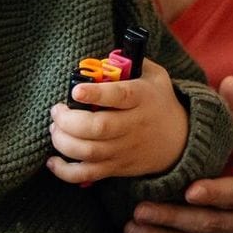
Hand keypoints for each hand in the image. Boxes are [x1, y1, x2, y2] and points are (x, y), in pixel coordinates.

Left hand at [47, 58, 188, 182]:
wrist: (180, 140)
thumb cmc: (159, 101)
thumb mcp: (154, 76)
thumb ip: (129, 63)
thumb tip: (99, 59)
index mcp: (142, 98)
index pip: (119, 96)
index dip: (95, 95)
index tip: (75, 91)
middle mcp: (133, 125)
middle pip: (98, 127)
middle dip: (69, 120)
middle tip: (57, 111)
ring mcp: (124, 149)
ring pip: (89, 152)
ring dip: (63, 142)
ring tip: (55, 129)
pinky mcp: (117, 167)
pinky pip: (88, 174)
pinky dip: (66, 172)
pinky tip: (53, 161)